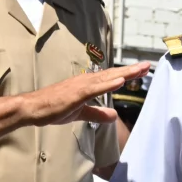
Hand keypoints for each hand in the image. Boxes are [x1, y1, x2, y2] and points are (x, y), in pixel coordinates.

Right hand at [27, 61, 153, 127]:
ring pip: (107, 78)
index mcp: (87, 85)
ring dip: (124, 74)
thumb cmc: (53, 108)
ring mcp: (81, 86)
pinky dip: (108, 84)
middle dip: (131, 71)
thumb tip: (113, 116)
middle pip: (113, 74)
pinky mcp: (75, 94)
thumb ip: (97, 113)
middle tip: (148, 65)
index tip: (141, 71)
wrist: (33, 108)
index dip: (126, 75)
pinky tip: (119, 80)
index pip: (111, 78)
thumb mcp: (80, 113)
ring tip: (140, 70)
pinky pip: (95, 88)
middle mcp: (86, 81)